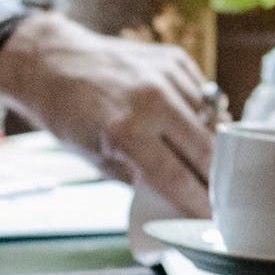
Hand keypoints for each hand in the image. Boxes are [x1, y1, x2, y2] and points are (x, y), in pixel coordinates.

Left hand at [0, 12, 214, 218]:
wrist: (54, 62)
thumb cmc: (68, 114)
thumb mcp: (94, 156)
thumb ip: (137, 175)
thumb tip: (172, 196)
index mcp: (125, 131)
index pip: (175, 176)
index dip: (197, 200)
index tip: (211, 216)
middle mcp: (152, 100)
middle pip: (205, 147)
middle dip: (216, 174)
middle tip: (220, 190)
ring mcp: (167, 75)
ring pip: (212, 118)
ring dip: (212, 141)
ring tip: (210, 158)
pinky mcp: (174, 58)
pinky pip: (204, 93)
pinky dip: (204, 112)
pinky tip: (194, 123)